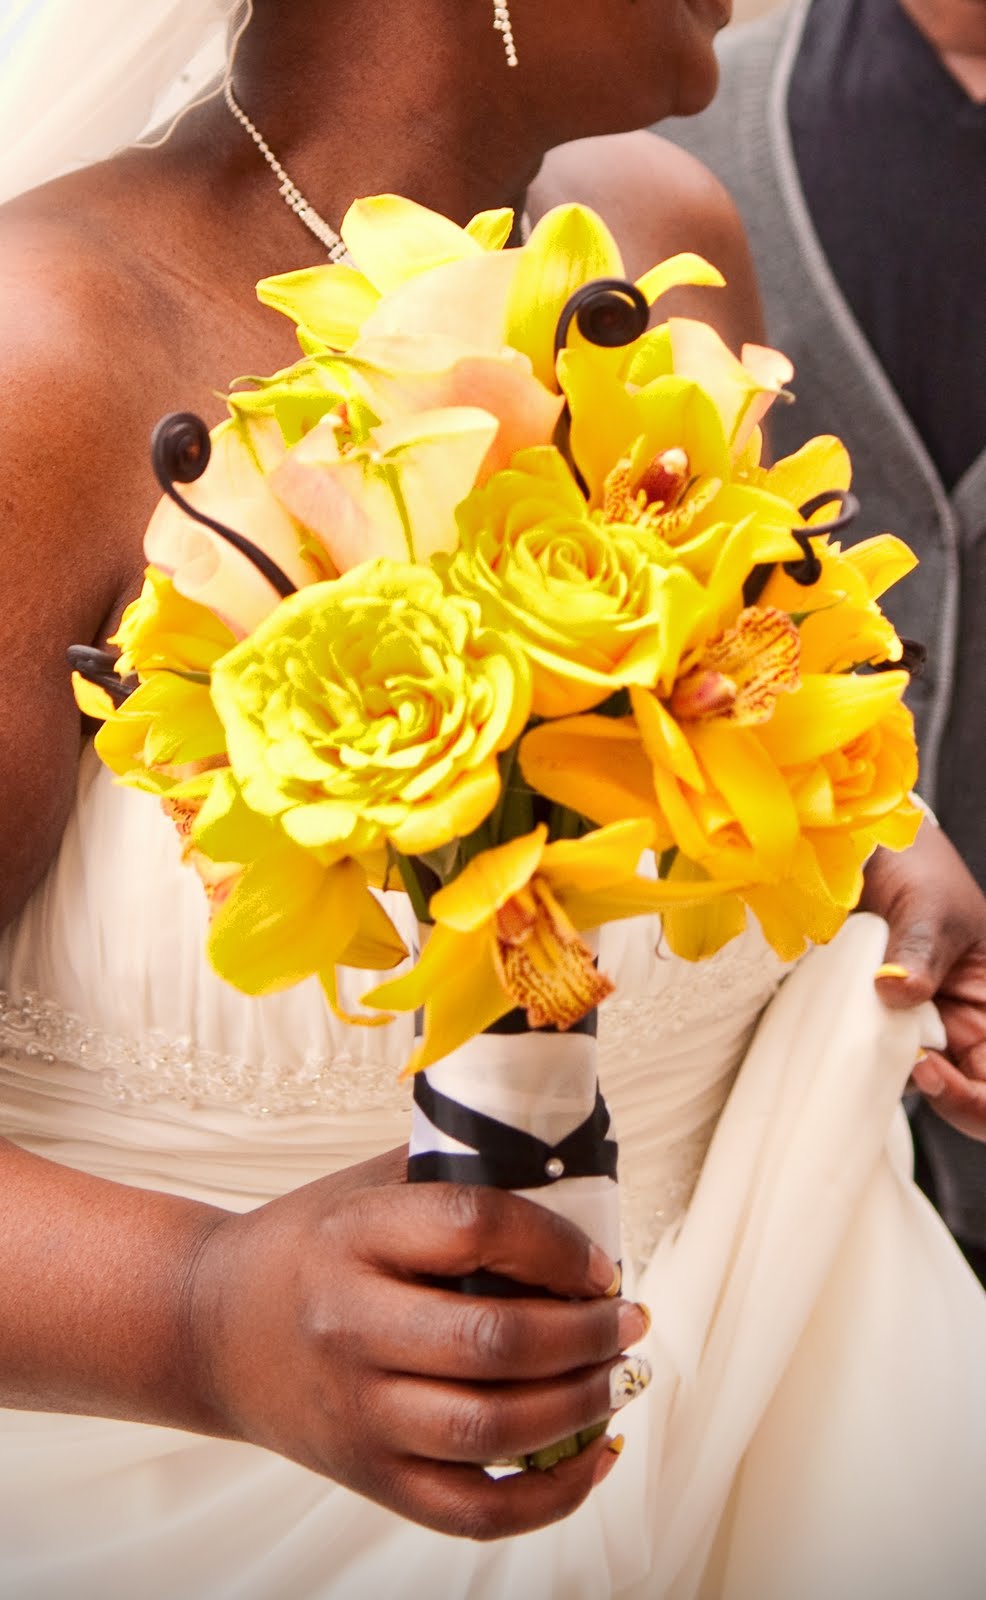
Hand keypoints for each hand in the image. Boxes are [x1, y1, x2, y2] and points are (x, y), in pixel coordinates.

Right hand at [183, 1147, 647, 1538]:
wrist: (208, 1327)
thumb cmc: (308, 1244)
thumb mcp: (367, 1185)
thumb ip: (454, 1170)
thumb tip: (569, 1166)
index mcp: (354, 1237)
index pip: (474, 1226)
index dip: (555, 1245)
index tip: (598, 1261)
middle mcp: (350, 1326)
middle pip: (494, 1342)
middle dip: (588, 1334)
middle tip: (628, 1321)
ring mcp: (358, 1413)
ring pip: (492, 1429)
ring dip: (582, 1406)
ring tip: (619, 1376)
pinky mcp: (368, 1477)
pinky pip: (474, 1510)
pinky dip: (551, 1496)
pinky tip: (596, 1455)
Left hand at [862, 823, 985, 1138]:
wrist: (861, 848)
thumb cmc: (914, 868)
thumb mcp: (927, 905)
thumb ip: (917, 950)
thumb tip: (895, 989)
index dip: (973, 1098)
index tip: (926, 1068)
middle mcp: (958, 1027)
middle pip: (962, 1097)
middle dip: (935, 1095)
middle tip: (902, 1067)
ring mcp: (911, 1028)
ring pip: (905, 1082)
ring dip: (883, 1072)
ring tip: (859, 1033)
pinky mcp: (867, 1023)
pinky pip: (863, 1058)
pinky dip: (850, 1056)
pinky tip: (837, 1032)